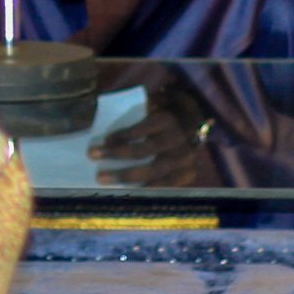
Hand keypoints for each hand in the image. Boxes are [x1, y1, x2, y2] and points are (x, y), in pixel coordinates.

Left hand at [90, 89, 213, 187]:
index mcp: (168, 120)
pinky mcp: (189, 172)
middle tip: (93, 157)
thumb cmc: (169, 108)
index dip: (124, 135)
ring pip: (154, 171)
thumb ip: (139, 109)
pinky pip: (167, 185)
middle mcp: (177, 140)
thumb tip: (108, 118)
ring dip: (126, 176)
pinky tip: (128, 193)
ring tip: (103, 179)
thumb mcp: (156, 100)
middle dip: (118, 155)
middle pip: (145, 150)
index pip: (143, 128)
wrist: (200, 115)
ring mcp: (184, 158)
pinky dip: (147, 189)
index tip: (105, 140)